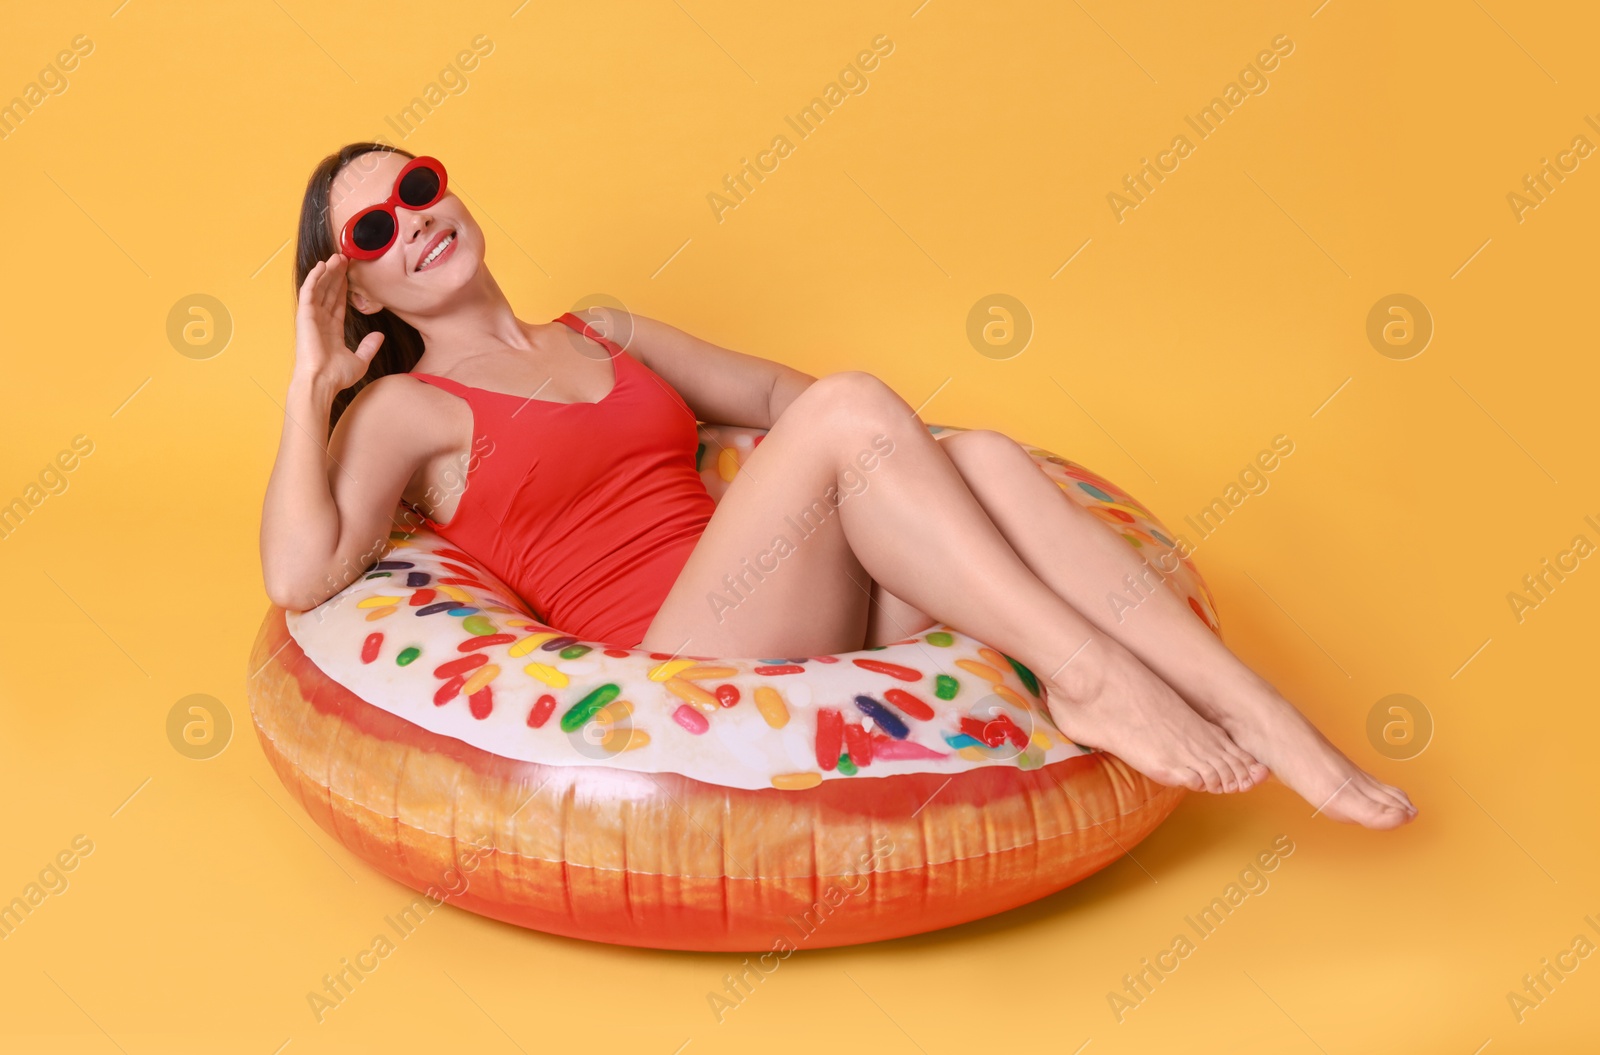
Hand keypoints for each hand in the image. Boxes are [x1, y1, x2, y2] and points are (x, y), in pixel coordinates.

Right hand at [292, 252, 384, 393]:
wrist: (322, 381)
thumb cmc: (337, 376)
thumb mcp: (360, 360)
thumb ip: (369, 347)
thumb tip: (380, 336)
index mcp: (332, 330)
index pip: (338, 303)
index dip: (344, 287)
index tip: (350, 274)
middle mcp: (321, 321)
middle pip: (329, 291)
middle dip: (337, 275)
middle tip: (345, 258)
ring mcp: (312, 317)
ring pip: (320, 287)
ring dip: (328, 271)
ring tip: (337, 256)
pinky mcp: (305, 314)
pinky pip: (309, 291)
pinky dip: (314, 277)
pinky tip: (322, 265)